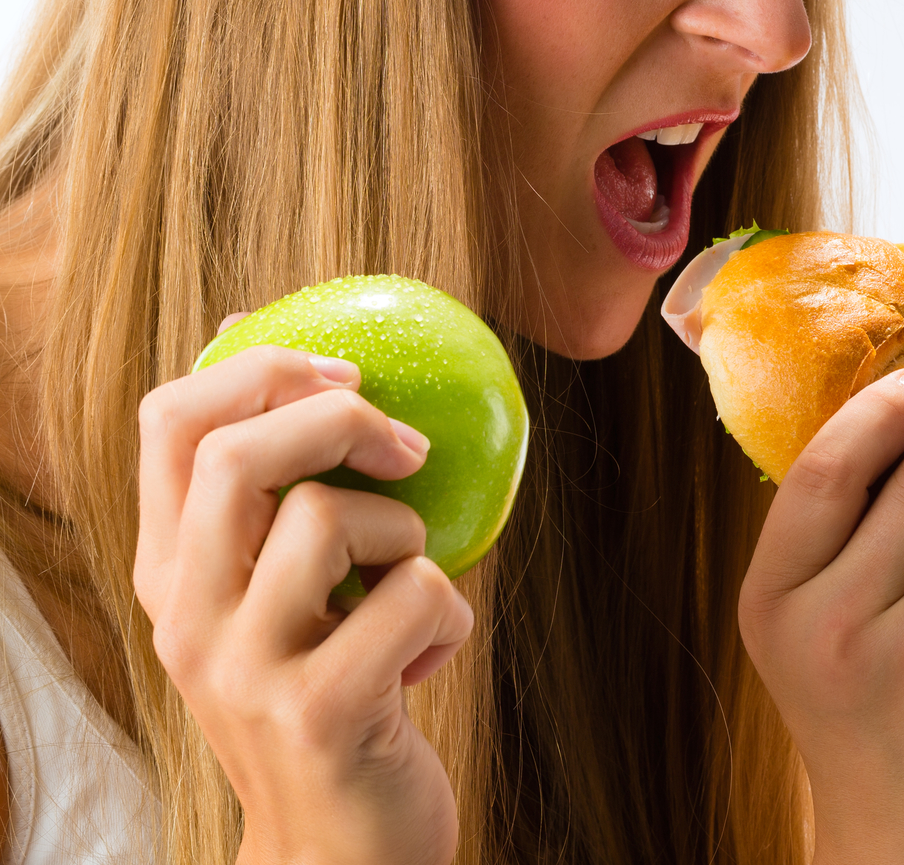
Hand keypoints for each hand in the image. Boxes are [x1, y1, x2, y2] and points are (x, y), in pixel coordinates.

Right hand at [134, 335, 473, 864]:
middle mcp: (188, 618)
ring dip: (411, 536)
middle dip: (344, 418)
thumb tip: (319, 371)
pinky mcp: (322, 709)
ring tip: (406, 594)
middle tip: (407, 451)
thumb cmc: (332, 703)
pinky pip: (418, 593)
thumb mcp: (277, 608)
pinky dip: (451, 615)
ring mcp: (246, 667)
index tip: (342, 375)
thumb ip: (275, 514)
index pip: (169, 422)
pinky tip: (427, 664)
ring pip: (336, 517)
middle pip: (240, 450)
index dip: (260, 370)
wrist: (337, 856)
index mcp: (170, 577)